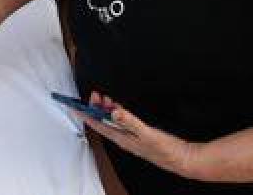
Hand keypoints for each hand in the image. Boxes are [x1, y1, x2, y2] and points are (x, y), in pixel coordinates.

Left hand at [78, 92, 201, 178]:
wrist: (180, 159)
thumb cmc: (164, 149)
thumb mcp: (147, 133)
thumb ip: (130, 122)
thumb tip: (113, 112)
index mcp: (121, 138)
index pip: (96, 125)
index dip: (83, 115)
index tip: (72, 106)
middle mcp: (122, 138)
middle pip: (102, 122)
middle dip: (95, 107)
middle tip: (95, 94)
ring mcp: (129, 136)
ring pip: (110, 121)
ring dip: (105, 109)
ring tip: (104, 97)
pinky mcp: (136, 134)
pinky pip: (120, 122)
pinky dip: (115, 113)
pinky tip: (116, 107)